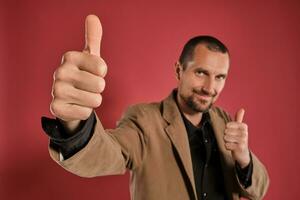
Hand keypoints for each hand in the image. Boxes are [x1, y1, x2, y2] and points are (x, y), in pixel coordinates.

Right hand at [50, 15, 106, 132]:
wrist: (69, 99)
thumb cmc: (83, 75)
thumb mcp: (90, 57)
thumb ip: (93, 38)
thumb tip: (93, 17)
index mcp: (70, 57)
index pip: (102, 68)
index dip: (101, 74)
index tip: (92, 73)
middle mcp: (60, 71)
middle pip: (100, 85)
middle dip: (98, 89)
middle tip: (86, 87)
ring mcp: (56, 90)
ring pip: (95, 100)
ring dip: (92, 101)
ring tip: (82, 96)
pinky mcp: (56, 108)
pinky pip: (86, 113)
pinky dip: (84, 112)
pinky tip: (74, 106)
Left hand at [224, 108, 249, 167]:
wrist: (243, 153)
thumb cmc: (239, 139)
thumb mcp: (239, 128)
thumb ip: (239, 119)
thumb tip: (242, 109)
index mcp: (244, 126)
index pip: (227, 125)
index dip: (227, 130)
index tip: (233, 134)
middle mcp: (244, 132)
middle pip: (226, 132)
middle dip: (226, 137)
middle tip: (233, 140)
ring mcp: (243, 140)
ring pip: (225, 138)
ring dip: (227, 142)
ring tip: (233, 143)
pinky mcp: (240, 147)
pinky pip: (226, 145)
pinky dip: (228, 147)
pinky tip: (233, 148)